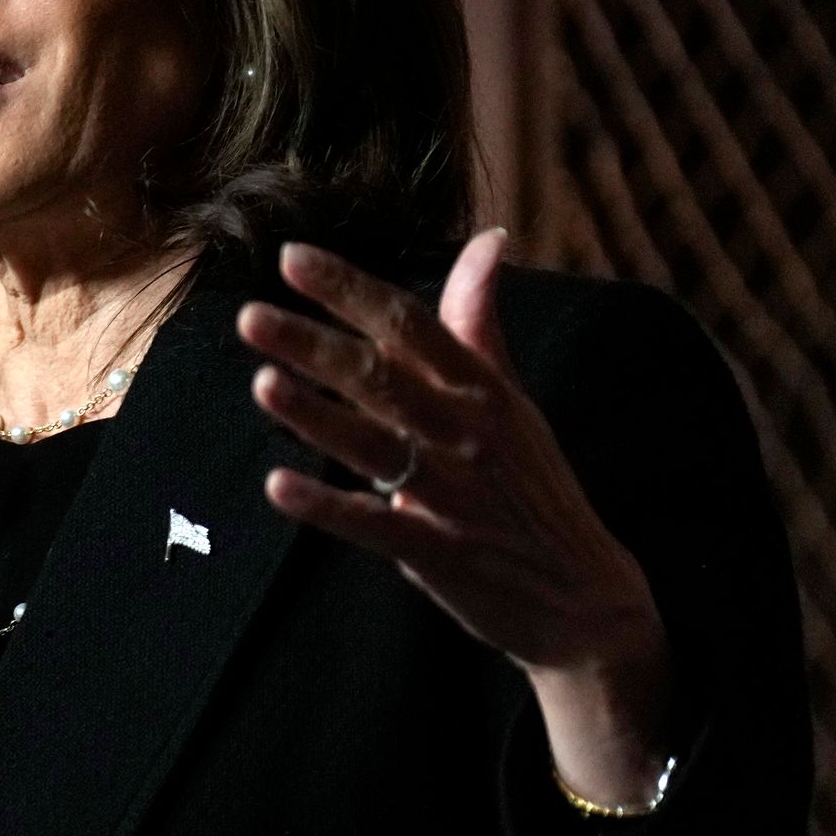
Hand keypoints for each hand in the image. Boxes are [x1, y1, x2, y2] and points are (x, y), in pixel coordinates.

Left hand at [240, 229, 678, 802]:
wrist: (585, 594)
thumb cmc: (533, 487)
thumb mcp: (514, 400)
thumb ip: (480, 325)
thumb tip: (487, 241)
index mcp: (484, 391)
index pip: (412, 324)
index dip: (350, 289)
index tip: (291, 257)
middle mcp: (469, 433)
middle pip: (383, 378)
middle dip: (315, 345)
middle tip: (250, 316)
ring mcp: (454, 494)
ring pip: (374, 445)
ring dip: (316, 415)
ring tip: (263, 383)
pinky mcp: (439, 551)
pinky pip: (375, 524)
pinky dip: (327, 506)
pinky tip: (278, 484)